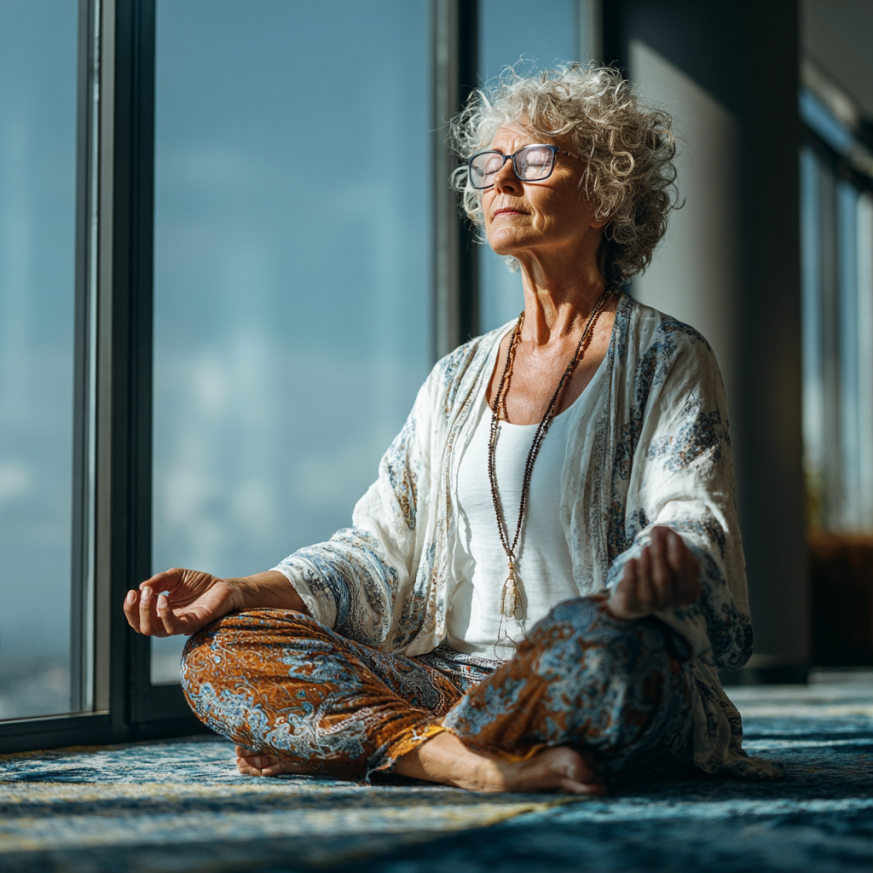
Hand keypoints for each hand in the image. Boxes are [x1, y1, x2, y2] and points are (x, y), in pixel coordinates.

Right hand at [123, 568, 241, 636]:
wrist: (225, 587)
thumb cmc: (200, 584)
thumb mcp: (176, 577)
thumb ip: (159, 581)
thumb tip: (141, 587)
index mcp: (160, 613)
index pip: (138, 619)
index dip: (130, 608)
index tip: (132, 592)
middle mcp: (167, 622)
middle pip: (142, 627)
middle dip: (134, 611)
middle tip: (139, 592)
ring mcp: (180, 625)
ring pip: (154, 630)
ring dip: (147, 611)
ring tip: (150, 593)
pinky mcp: (193, 624)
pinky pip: (174, 626)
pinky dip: (165, 614)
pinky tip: (163, 599)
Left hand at [607, 526, 700, 619]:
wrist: (633, 587)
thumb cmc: (656, 563)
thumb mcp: (667, 549)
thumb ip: (667, 537)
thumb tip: (661, 530)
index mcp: (689, 589)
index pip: (687, 574)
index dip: (679, 553)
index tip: (671, 535)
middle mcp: (672, 601)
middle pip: (664, 580)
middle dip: (659, 556)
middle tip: (654, 537)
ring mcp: (653, 607)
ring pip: (649, 590)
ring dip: (645, 566)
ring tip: (644, 548)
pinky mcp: (632, 607)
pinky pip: (631, 596)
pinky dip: (631, 578)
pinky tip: (631, 561)